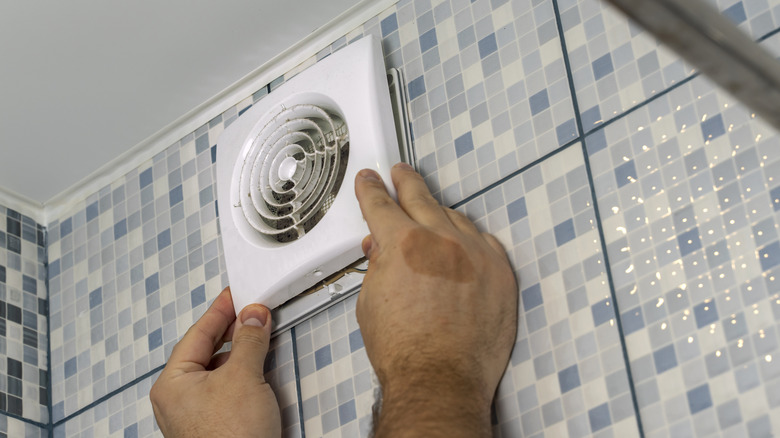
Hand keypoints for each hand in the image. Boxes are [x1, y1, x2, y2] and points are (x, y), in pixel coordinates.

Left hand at [150, 287, 280, 436]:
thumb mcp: (244, 376)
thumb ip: (249, 340)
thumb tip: (253, 317)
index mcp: (172, 383)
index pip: (197, 334)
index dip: (220, 311)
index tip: (235, 295)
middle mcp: (177, 399)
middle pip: (205, 352)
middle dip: (231, 331)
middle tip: (252, 312)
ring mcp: (195, 415)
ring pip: (216, 371)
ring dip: (238, 352)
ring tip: (258, 336)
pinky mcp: (214, 426)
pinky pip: (225, 388)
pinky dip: (241, 373)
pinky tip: (255, 368)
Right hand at [354, 163, 517, 436]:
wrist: (440, 380)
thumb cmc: (405, 350)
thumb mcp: (370, 301)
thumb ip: (378, 265)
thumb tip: (382, 249)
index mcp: (401, 244)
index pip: (381, 203)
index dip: (371, 189)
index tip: (371, 181)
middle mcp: (440, 240)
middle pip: (419, 196)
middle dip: (405, 182)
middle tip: (399, 174)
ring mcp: (475, 253)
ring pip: (454, 216)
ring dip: (438, 215)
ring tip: (430, 217)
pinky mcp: (500, 271)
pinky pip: (484, 241)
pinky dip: (470, 240)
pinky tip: (463, 243)